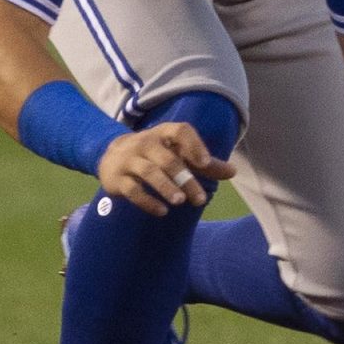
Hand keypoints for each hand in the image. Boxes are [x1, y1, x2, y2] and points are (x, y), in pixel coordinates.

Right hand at [97, 122, 235, 216]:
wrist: (111, 156)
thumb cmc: (155, 154)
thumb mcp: (177, 153)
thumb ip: (204, 163)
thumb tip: (232, 172)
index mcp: (164, 133)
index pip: (180, 131)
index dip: (194, 145)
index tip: (205, 164)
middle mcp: (145, 143)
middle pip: (168, 160)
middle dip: (185, 179)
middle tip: (201, 200)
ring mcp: (129, 160)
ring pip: (149, 172)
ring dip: (166, 187)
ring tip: (180, 202)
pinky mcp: (117, 179)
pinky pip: (133, 190)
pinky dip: (147, 201)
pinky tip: (162, 212)